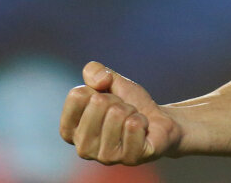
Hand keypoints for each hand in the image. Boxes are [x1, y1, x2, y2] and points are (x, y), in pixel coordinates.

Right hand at [60, 61, 180, 164]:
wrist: (159, 120)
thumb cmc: (129, 103)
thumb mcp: (110, 80)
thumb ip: (94, 71)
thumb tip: (100, 80)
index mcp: (71, 130)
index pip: (77, 96)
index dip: (97, 89)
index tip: (106, 98)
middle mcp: (83, 148)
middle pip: (98, 103)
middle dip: (117, 100)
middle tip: (124, 110)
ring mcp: (105, 157)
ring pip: (117, 114)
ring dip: (131, 110)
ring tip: (133, 119)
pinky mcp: (130, 158)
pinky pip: (134, 125)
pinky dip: (142, 119)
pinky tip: (143, 128)